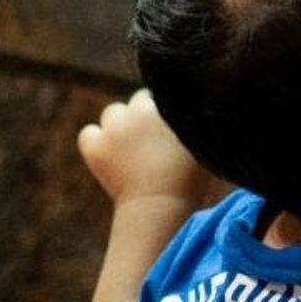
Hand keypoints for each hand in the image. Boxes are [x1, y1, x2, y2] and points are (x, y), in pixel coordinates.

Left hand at [77, 89, 223, 207]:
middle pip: (140, 100)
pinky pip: (89, 133)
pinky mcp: (94, 147)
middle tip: (154, 139)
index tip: (172, 126)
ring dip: (120, 124)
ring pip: (113, 113)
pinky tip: (110, 154)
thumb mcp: (208, 149)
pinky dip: (97, 141)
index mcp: (169, 107)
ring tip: (132, 147)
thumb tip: (211, 120)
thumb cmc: (193, 183)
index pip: (166, 94)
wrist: (161, 208)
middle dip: (144, 114)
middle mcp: (140, 110)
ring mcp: (114, 127)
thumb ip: (203, 128)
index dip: (168, 110)